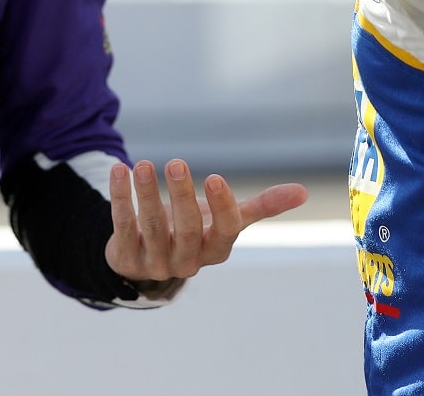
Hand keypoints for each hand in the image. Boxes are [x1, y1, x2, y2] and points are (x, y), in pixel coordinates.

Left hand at [105, 158, 306, 296]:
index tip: (216, 177)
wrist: (147, 257)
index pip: (224, 232)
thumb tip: (304, 192)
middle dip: (181, 196)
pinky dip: (120, 197)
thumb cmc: (194, 231)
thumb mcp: (225, 221)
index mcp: (215, 250)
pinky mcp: (125, 257)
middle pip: (186, 229)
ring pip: (150, 227)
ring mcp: (154, 262)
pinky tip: (120, 170)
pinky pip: (122, 225)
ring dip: (147, 194)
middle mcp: (186, 261)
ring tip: (143, 164)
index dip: (222, 207)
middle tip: (176, 162)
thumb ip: (261, 207)